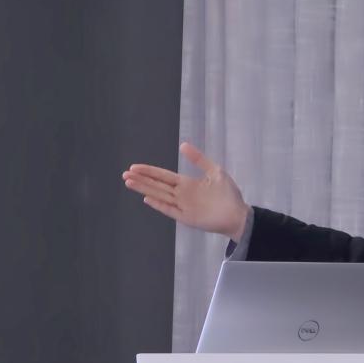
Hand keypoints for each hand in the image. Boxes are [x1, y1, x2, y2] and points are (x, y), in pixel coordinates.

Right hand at [122, 142, 251, 239]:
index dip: (149, 171)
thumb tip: (182, 145)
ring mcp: (182, 206)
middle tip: (125, 174)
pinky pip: (170, 210)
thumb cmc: (228, 194)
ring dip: (145, 189)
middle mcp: (181, 194)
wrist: (238, 214)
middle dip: (141, 179)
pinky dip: (159, 204)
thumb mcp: (215, 171)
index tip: (134, 167)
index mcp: (187, 183)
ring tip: (129, 183)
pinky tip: (147, 198)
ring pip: (159, 195)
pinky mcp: (186, 217)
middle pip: (157, 185)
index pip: (163, 176)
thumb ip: (199, 159)